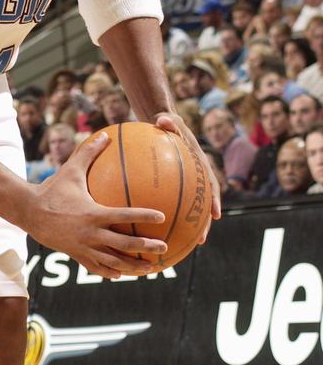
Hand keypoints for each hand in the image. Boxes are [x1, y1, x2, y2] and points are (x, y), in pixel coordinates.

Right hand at [27, 133, 167, 279]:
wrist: (29, 212)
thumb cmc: (52, 189)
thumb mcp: (70, 169)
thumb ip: (89, 152)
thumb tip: (105, 134)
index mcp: (93, 213)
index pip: (124, 215)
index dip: (144, 216)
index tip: (162, 218)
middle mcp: (91, 233)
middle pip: (125, 244)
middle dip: (146, 247)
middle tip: (164, 249)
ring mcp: (84, 247)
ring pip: (113, 261)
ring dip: (133, 266)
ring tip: (150, 269)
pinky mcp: (76, 255)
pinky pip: (96, 267)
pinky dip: (110, 271)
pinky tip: (121, 274)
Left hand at [154, 111, 220, 238]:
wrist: (161, 122)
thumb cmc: (165, 121)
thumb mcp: (168, 119)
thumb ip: (168, 122)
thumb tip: (162, 120)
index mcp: (198, 163)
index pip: (210, 183)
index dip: (214, 199)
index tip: (216, 214)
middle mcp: (194, 177)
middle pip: (202, 203)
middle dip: (202, 222)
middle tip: (200, 240)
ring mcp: (183, 183)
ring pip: (186, 208)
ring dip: (185, 226)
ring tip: (180, 245)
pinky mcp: (168, 185)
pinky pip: (165, 201)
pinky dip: (159, 214)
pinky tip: (148, 228)